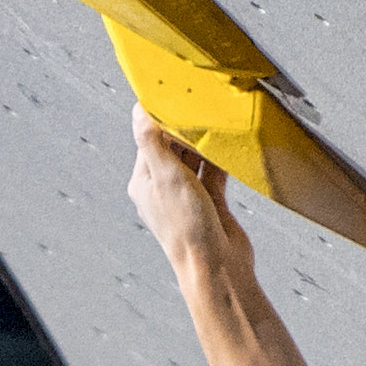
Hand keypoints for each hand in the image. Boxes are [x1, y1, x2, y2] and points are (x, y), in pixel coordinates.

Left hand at [125, 106, 246, 271]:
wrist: (217, 266)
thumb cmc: (187, 227)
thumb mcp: (165, 175)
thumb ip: (152, 141)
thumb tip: (138, 109)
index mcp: (144, 183)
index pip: (149, 141)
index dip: (162, 119)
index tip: (177, 98)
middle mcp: (163, 188)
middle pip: (172, 148)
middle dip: (185, 130)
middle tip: (201, 109)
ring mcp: (188, 196)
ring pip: (195, 159)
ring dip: (204, 144)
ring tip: (216, 124)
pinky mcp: (211, 202)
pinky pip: (214, 172)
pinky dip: (219, 159)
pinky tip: (227, 147)